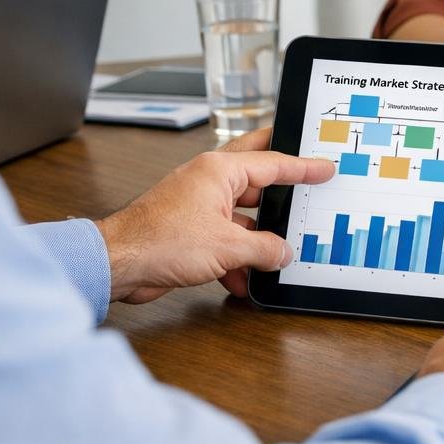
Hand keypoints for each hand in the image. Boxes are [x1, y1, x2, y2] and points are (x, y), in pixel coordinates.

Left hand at [98, 129, 335, 303]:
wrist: (118, 263)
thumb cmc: (159, 241)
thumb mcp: (227, 247)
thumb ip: (263, 248)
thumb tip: (283, 252)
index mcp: (218, 170)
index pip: (272, 162)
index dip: (303, 166)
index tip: (325, 166)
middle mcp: (208, 182)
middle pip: (256, 177)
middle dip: (281, 183)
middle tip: (307, 175)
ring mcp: (198, 205)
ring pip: (241, 215)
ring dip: (257, 237)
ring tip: (280, 251)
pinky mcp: (189, 230)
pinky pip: (224, 239)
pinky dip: (235, 258)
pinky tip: (243, 281)